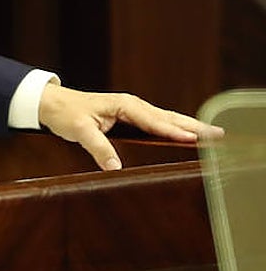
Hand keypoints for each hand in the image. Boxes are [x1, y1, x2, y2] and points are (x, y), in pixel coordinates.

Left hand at [37, 81, 223, 170]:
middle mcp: (132, 105)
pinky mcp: (130, 117)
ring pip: (166, 119)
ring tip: (212, 134)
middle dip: (193, 125)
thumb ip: (98, 147)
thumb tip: (115, 167)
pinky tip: (187, 135)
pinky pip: (158, 123)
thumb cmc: (66, 113)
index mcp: (124, 105)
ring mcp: (132, 111)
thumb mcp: (79, 130)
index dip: (173, 130)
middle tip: (218, 133)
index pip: (154, 120)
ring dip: (188, 126)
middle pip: (167, 117)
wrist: (52, 104)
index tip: (193, 138)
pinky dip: (175, 128)